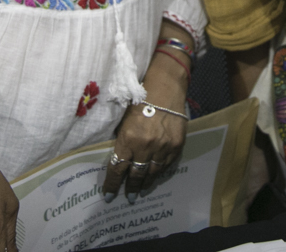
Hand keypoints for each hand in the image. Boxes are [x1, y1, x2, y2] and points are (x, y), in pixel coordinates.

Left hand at [103, 51, 188, 202]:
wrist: (166, 87)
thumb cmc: (140, 100)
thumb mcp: (123, 119)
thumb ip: (121, 140)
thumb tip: (117, 159)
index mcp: (128, 138)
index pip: (117, 168)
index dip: (112, 184)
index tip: (108, 195)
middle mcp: (145, 146)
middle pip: (135, 175)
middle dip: (130, 188)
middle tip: (128, 197)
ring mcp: (163, 147)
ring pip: (152, 173)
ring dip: (145, 183)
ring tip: (141, 189)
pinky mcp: (176, 145)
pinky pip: (166, 165)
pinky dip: (159, 171)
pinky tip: (154, 174)